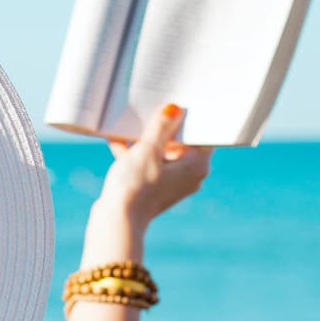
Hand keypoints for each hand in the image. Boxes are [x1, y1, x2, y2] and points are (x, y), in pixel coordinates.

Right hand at [99, 103, 211, 224]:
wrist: (117, 220)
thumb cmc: (137, 184)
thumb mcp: (148, 148)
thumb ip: (161, 126)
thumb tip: (174, 108)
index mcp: (197, 165)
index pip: (203, 134)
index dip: (192, 116)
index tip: (181, 101)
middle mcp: (189, 175)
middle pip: (181, 141)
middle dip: (164, 124)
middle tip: (154, 103)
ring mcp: (171, 183)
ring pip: (161, 152)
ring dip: (145, 138)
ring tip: (129, 120)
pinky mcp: (154, 188)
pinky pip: (148, 163)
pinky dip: (136, 153)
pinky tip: (116, 137)